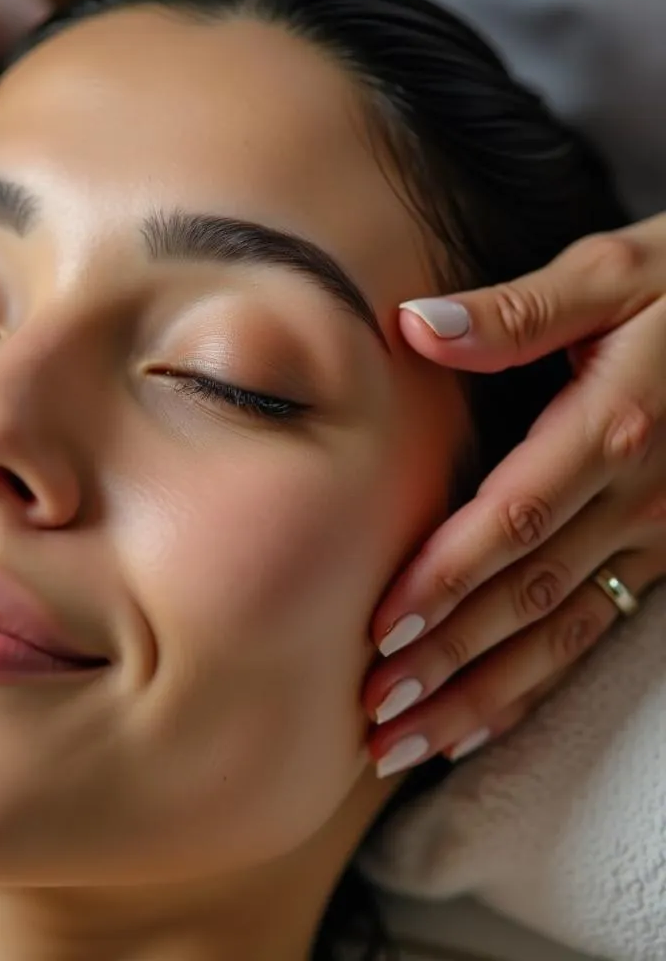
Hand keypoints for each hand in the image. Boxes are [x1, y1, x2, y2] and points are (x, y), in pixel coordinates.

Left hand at [363, 223, 665, 777]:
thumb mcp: (613, 275)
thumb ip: (517, 312)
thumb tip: (414, 324)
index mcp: (613, 428)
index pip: (515, 518)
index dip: (449, 574)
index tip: (383, 622)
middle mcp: (637, 498)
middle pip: (529, 594)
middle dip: (448, 656)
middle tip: (377, 706)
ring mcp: (657, 536)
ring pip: (559, 635)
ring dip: (480, 694)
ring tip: (406, 739)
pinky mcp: (664, 554)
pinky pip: (595, 634)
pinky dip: (535, 687)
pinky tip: (481, 725)